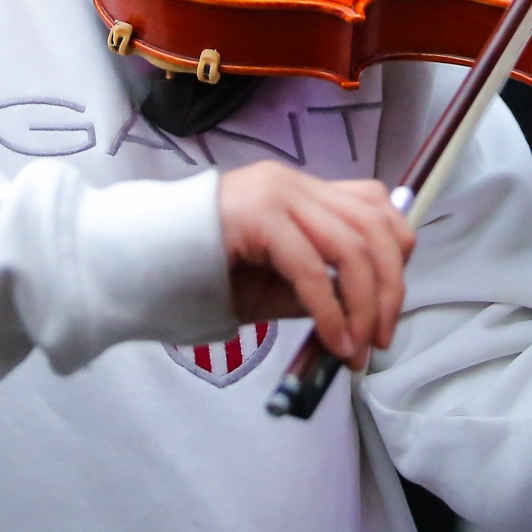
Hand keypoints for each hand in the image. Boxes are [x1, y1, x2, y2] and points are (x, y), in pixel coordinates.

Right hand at [217, 163, 414, 368]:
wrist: (135, 262)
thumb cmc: (200, 275)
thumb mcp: (271, 283)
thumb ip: (316, 287)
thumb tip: (363, 314)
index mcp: (299, 190)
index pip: (374, 203)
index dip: (396, 251)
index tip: (390, 303)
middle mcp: (292, 183)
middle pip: (373, 226)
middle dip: (390, 287)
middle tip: (382, 339)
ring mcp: (275, 195)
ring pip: (351, 246)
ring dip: (366, 304)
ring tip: (360, 348)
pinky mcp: (257, 217)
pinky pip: (311, 269)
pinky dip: (332, 312)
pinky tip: (336, 342)